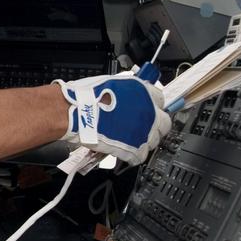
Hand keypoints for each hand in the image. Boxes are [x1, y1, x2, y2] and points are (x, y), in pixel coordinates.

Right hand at [56, 73, 170, 164]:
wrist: (77, 112)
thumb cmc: (87, 97)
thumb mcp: (112, 85)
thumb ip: (128, 93)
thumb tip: (129, 98)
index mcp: (143, 92)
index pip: (160, 100)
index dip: (151, 107)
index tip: (146, 110)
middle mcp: (148, 111)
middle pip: (164, 124)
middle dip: (154, 126)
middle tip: (141, 128)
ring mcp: (144, 131)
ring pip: (154, 141)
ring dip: (143, 142)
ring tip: (129, 141)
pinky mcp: (135, 148)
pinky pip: (140, 156)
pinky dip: (132, 156)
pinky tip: (124, 152)